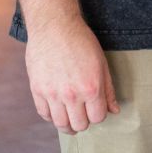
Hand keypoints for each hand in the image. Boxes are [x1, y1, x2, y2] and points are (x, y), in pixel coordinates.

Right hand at [25, 16, 119, 132]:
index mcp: (91, 88)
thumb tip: (114, 110)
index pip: (97, 117)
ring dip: (68, 125)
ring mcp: (52, 94)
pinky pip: (44, 114)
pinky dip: (52, 117)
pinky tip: (57, 111)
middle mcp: (71, 95)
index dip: (99, 115)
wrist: (54, 27)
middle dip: (84, 122)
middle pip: (79, 124)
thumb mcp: (102, 63)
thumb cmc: (81, 42)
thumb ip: (108, 90)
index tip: (97, 109)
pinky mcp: (37, 91)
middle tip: (84, 115)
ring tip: (71, 120)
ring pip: (61, 124)